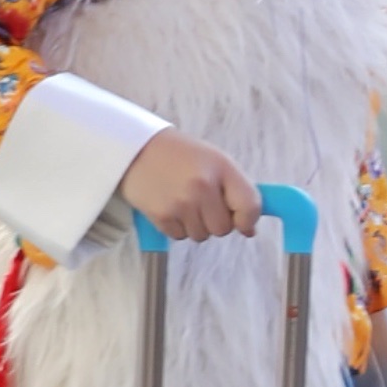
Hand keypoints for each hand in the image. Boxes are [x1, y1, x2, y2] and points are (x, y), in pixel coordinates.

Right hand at [115, 128, 255, 243]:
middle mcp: (203, 186)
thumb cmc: (181, 155)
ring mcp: (181, 203)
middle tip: (204, 204)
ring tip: (184, 201)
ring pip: (202, 235)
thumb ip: (236, 190)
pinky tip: (170, 206)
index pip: (249, 206)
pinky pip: (180, 236)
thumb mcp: (215, 161)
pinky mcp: (161, 216)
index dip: (249, 220)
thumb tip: (249, 229)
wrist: (136, 149)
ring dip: (196, 225)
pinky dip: (177, 227)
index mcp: (222, 168)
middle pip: (223, 228)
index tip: (244, 224)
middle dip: (217, 221)